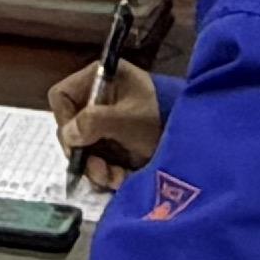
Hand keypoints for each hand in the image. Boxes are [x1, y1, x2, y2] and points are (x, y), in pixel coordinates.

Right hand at [50, 56, 165, 190]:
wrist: (197, 135)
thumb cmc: (160, 116)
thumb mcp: (127, 119)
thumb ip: (94, 122)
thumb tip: (68, 135)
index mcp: (99, 79)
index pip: (61, 97)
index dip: (64, 120)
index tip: (76, 142)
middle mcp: (98, 100)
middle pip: (72, 129)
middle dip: (84, 154)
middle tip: (98, 169)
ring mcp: (107, 122)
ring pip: (85, 149)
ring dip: (96, 168)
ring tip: (114, 178)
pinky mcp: (116, 143)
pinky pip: (99, 159)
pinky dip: (108, 172)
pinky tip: (121, 179)